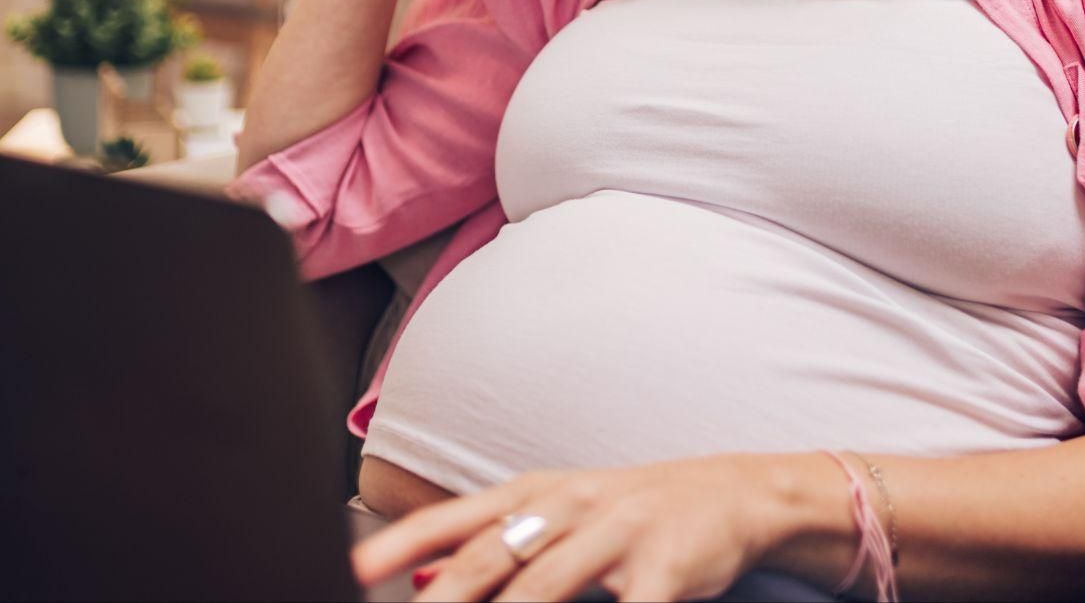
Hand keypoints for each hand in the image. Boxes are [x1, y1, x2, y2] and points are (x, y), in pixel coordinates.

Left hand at [350, 455, 794, 601]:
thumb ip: (488, 546)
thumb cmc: (628, 514)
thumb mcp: (555, 515)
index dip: (402, 544)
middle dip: (446, 595)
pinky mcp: (666, 565)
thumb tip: (415, 581)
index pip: (454, 520)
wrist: (731, 492)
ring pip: (550, 578)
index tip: (353, 572)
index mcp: (534, 495)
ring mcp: (618, 531)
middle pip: (493, 553)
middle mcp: (569, 505)